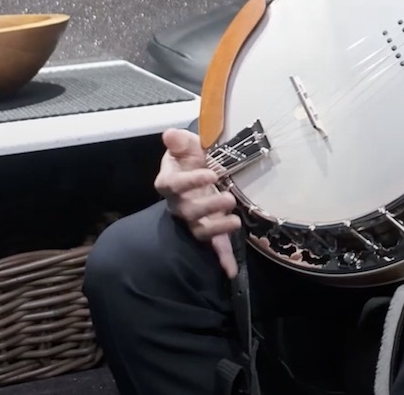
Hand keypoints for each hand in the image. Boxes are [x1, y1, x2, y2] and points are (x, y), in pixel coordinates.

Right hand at [154, 128, 239, 278]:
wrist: (201, 170)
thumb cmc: (191, 158)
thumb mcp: (188, 145)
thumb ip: (180, 141)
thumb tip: (169, 134)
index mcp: (170, 183)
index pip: (175, 185)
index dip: (191, 181)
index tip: (210, 174)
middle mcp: (179, 205)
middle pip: (188, 211)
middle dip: (208, 206)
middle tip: (228, 198)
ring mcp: (193, 220)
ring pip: (200, 230)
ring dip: (216, 228)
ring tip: (234, 220)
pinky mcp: (209, 231)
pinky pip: (213, 247)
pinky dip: (221, 259)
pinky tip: (230, 270)